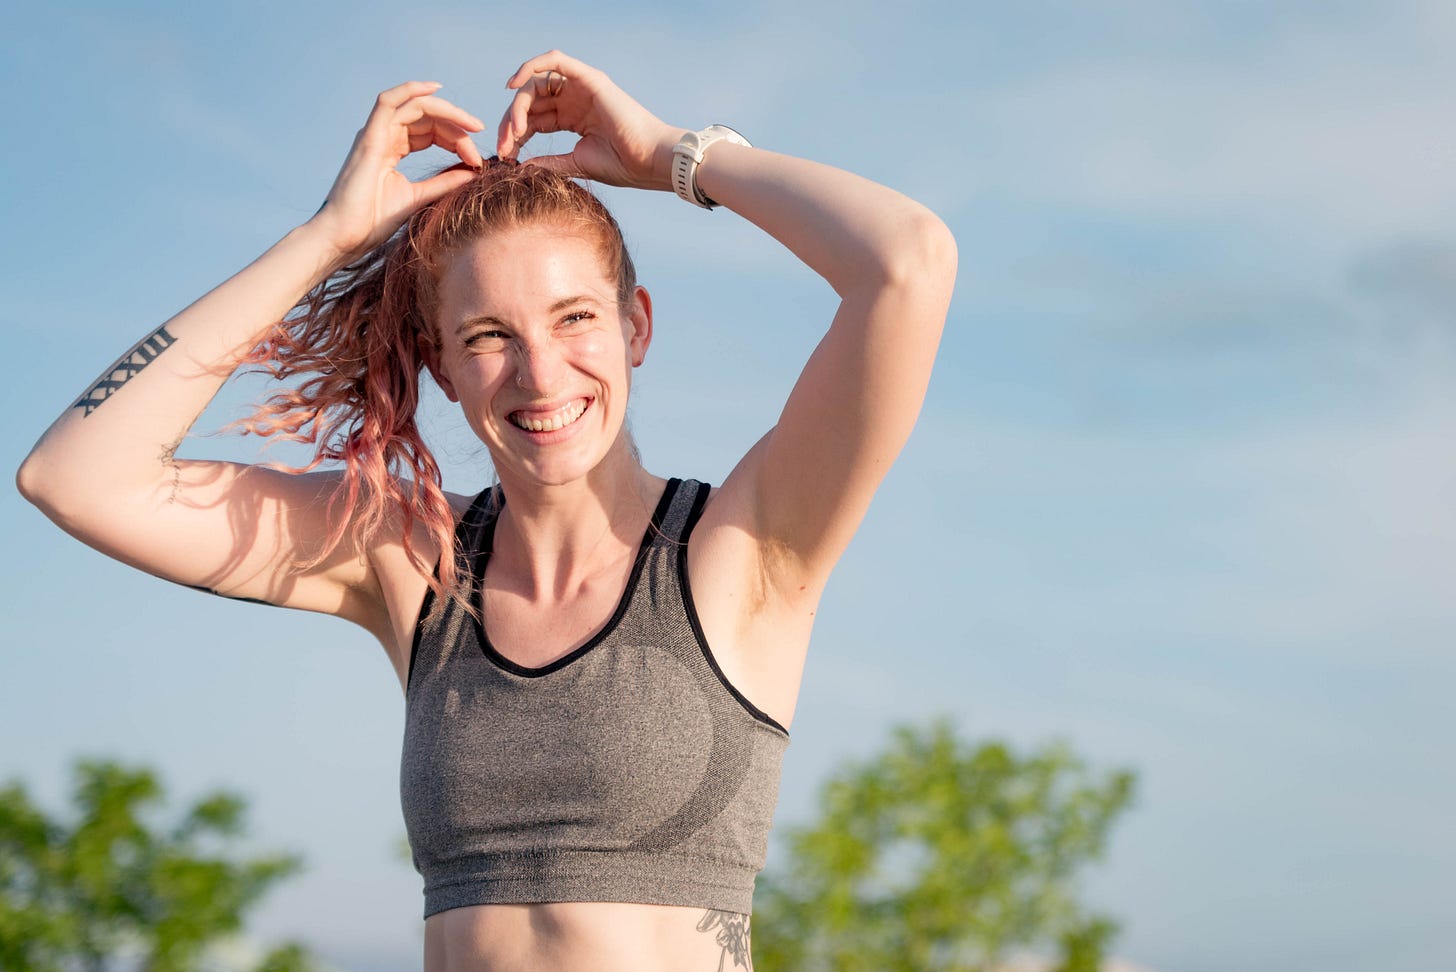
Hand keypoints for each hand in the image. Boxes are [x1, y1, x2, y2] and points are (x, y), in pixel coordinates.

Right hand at [310, 81, 485, 262]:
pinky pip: (388, 102)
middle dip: (456, 124)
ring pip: (414, 106)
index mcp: (392, 148)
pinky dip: (411, 90)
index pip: (430, 131)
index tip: (477, 160)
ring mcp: (375, 134)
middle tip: (479, 138)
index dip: (456, 139)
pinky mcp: (369, 138)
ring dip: (446, 111)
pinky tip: (436, 89)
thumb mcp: (419, 197)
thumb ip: (444, 182)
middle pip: (426, 116)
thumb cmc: (374, 221)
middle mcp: (383, 136)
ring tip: (471, 125)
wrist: (346, 236)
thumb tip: (474, 171)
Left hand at [497, 51, 681, 190]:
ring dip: (518, 105)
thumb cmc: (622, 165)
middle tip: (504, 146)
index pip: (534, 119)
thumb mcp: (577, 163)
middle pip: (531, 101)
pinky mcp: (589, 78)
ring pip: (537, 83)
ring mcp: (582, 87)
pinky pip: (555, 60)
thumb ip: (550, 162)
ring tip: (513, 130)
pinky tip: (513, 85)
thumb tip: (522, 166)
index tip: (505, 157)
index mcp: (573, 118)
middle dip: (511, 122)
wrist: (649, 161)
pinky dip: (531, 66)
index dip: (515, 135)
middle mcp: (575, 99)